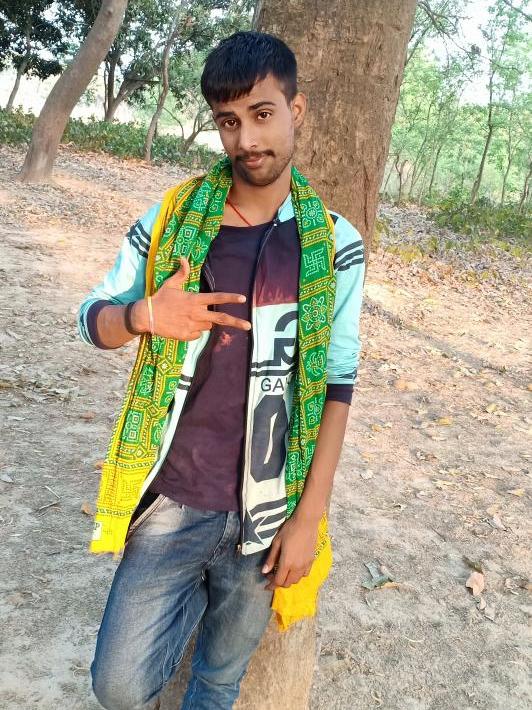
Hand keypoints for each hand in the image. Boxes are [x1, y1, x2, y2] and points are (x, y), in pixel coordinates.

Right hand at [133, 257, 251, 339]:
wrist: (147, 316)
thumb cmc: (160, 298)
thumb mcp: (170, 284)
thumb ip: (181, 273)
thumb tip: (183, 258)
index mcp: (194, 299)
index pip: (217, 297)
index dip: (231, 297)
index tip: (243, 298)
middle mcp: (196, 313)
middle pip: (220, 318)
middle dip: (236, 322)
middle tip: (248, 325)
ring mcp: (192, 325)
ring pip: (208, 325)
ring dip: (204, 322)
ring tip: (189, 317)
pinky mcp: (186, 336)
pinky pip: (197, 334)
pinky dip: (194, 331)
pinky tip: (183, 325)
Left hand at [261, 515, 318, 590]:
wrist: (306, 522)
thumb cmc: (289, 530)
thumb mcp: (276, 543)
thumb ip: (271, 559)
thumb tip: (264, 571)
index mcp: (287, 563)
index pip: (278, 581)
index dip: (271, 585)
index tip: (266, 585)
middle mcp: (297, 567)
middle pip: (287, 583)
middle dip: (279, 583)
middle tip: (272, 574)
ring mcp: (306, 565)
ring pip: (296, 580)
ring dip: (288, 580)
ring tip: (283, 572)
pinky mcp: (312, 561)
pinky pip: (305, 574)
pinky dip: (298, 575)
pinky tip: (294, 568)